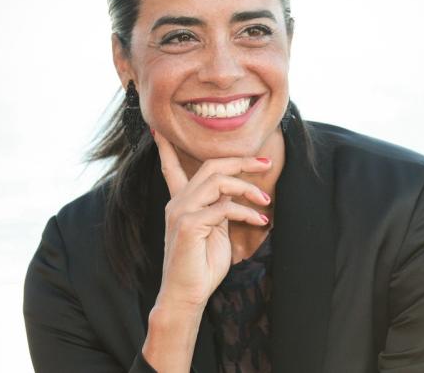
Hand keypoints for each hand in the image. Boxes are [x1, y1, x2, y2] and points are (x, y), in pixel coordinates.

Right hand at [153, 130, 271, 311]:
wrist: (186, 295)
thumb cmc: (201, 264)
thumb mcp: (214, 229)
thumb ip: (220, 207)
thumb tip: (235, 191)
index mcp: (181, 201)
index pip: (170, 167)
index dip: (166, 147)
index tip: (158, 128)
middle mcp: (178, 201)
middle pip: (210, 166)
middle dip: (240, 160)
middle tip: (265, 162)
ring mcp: (181, 211)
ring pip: (218, 181)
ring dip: (247, 187)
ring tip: (265, 201)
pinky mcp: (189, 224)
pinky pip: (224, 207)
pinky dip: (246, 212)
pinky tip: (260, 221)